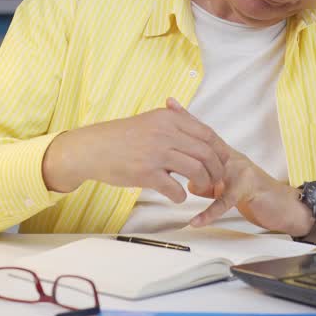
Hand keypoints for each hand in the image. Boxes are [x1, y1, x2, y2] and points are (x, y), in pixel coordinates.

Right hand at [41, 98, 230, 203]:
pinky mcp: (146, 173)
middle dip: (216, 170)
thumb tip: (200, 134)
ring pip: (196, 171)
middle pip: (206, 153)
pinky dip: (180, 196)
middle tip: (215, 180)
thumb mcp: (150, 121)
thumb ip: (175, 123)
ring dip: (203, 183)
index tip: (223, 161)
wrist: (92, 149)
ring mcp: (156, 153)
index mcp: (168, 118)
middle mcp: (165, 133)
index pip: (207, 134)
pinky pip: (175, 189)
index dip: (220, 150)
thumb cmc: (121, 137)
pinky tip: (177, 196)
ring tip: (198, 189)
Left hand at [159, 101, 311, 236]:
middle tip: (167, 118)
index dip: (187, 120)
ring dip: (197, 179)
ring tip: (177, 186)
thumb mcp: (227, 186)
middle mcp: (233, 159)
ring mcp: (241, 172)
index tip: (170, 104)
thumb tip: (191, 185)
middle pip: (207, 143)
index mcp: (226, 155)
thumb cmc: (254, 193)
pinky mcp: (247, 190)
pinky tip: (196, 221)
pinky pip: (225, 201)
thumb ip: (209, 183)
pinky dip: (209, 213)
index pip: (203, 135)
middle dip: (188, 132)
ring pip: (214, 169)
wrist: (282, 206)